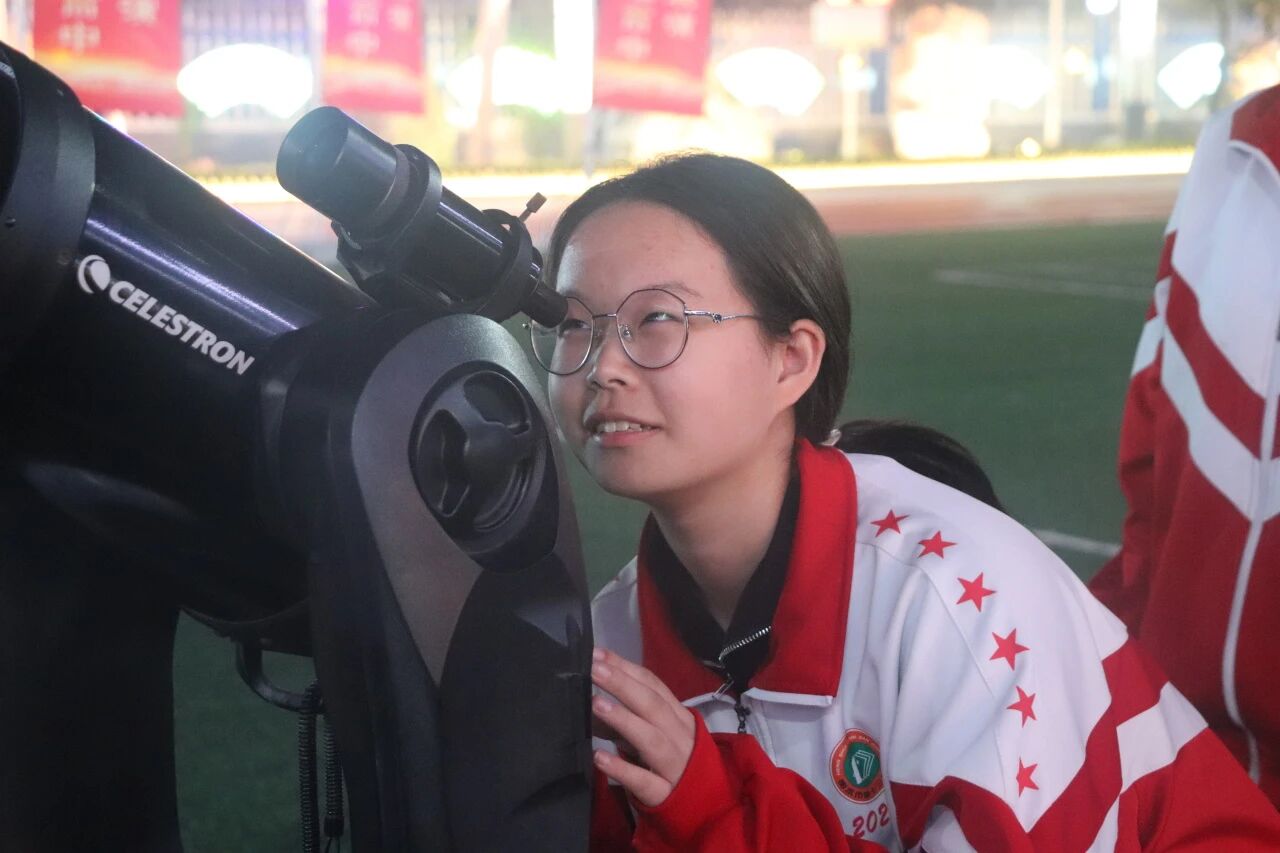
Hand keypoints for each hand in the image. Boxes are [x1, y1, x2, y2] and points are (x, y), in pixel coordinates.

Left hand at [590, 648, 695, 806]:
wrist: (709, 808)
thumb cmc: (676, 764)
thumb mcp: (655, 736)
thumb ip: (627, 719)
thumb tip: (592, 700)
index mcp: (679, 717)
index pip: (654, 686)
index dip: (626, 669)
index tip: (598, 654)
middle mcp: (680, 737)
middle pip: (653, 706)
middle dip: (623, 685)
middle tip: (594, 669)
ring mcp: (675, 766)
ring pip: (651, 739)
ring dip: (624, 720)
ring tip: (596, 703)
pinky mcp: (665, 795)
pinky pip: (644, 781)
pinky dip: (622, 768)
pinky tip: (599, 757)